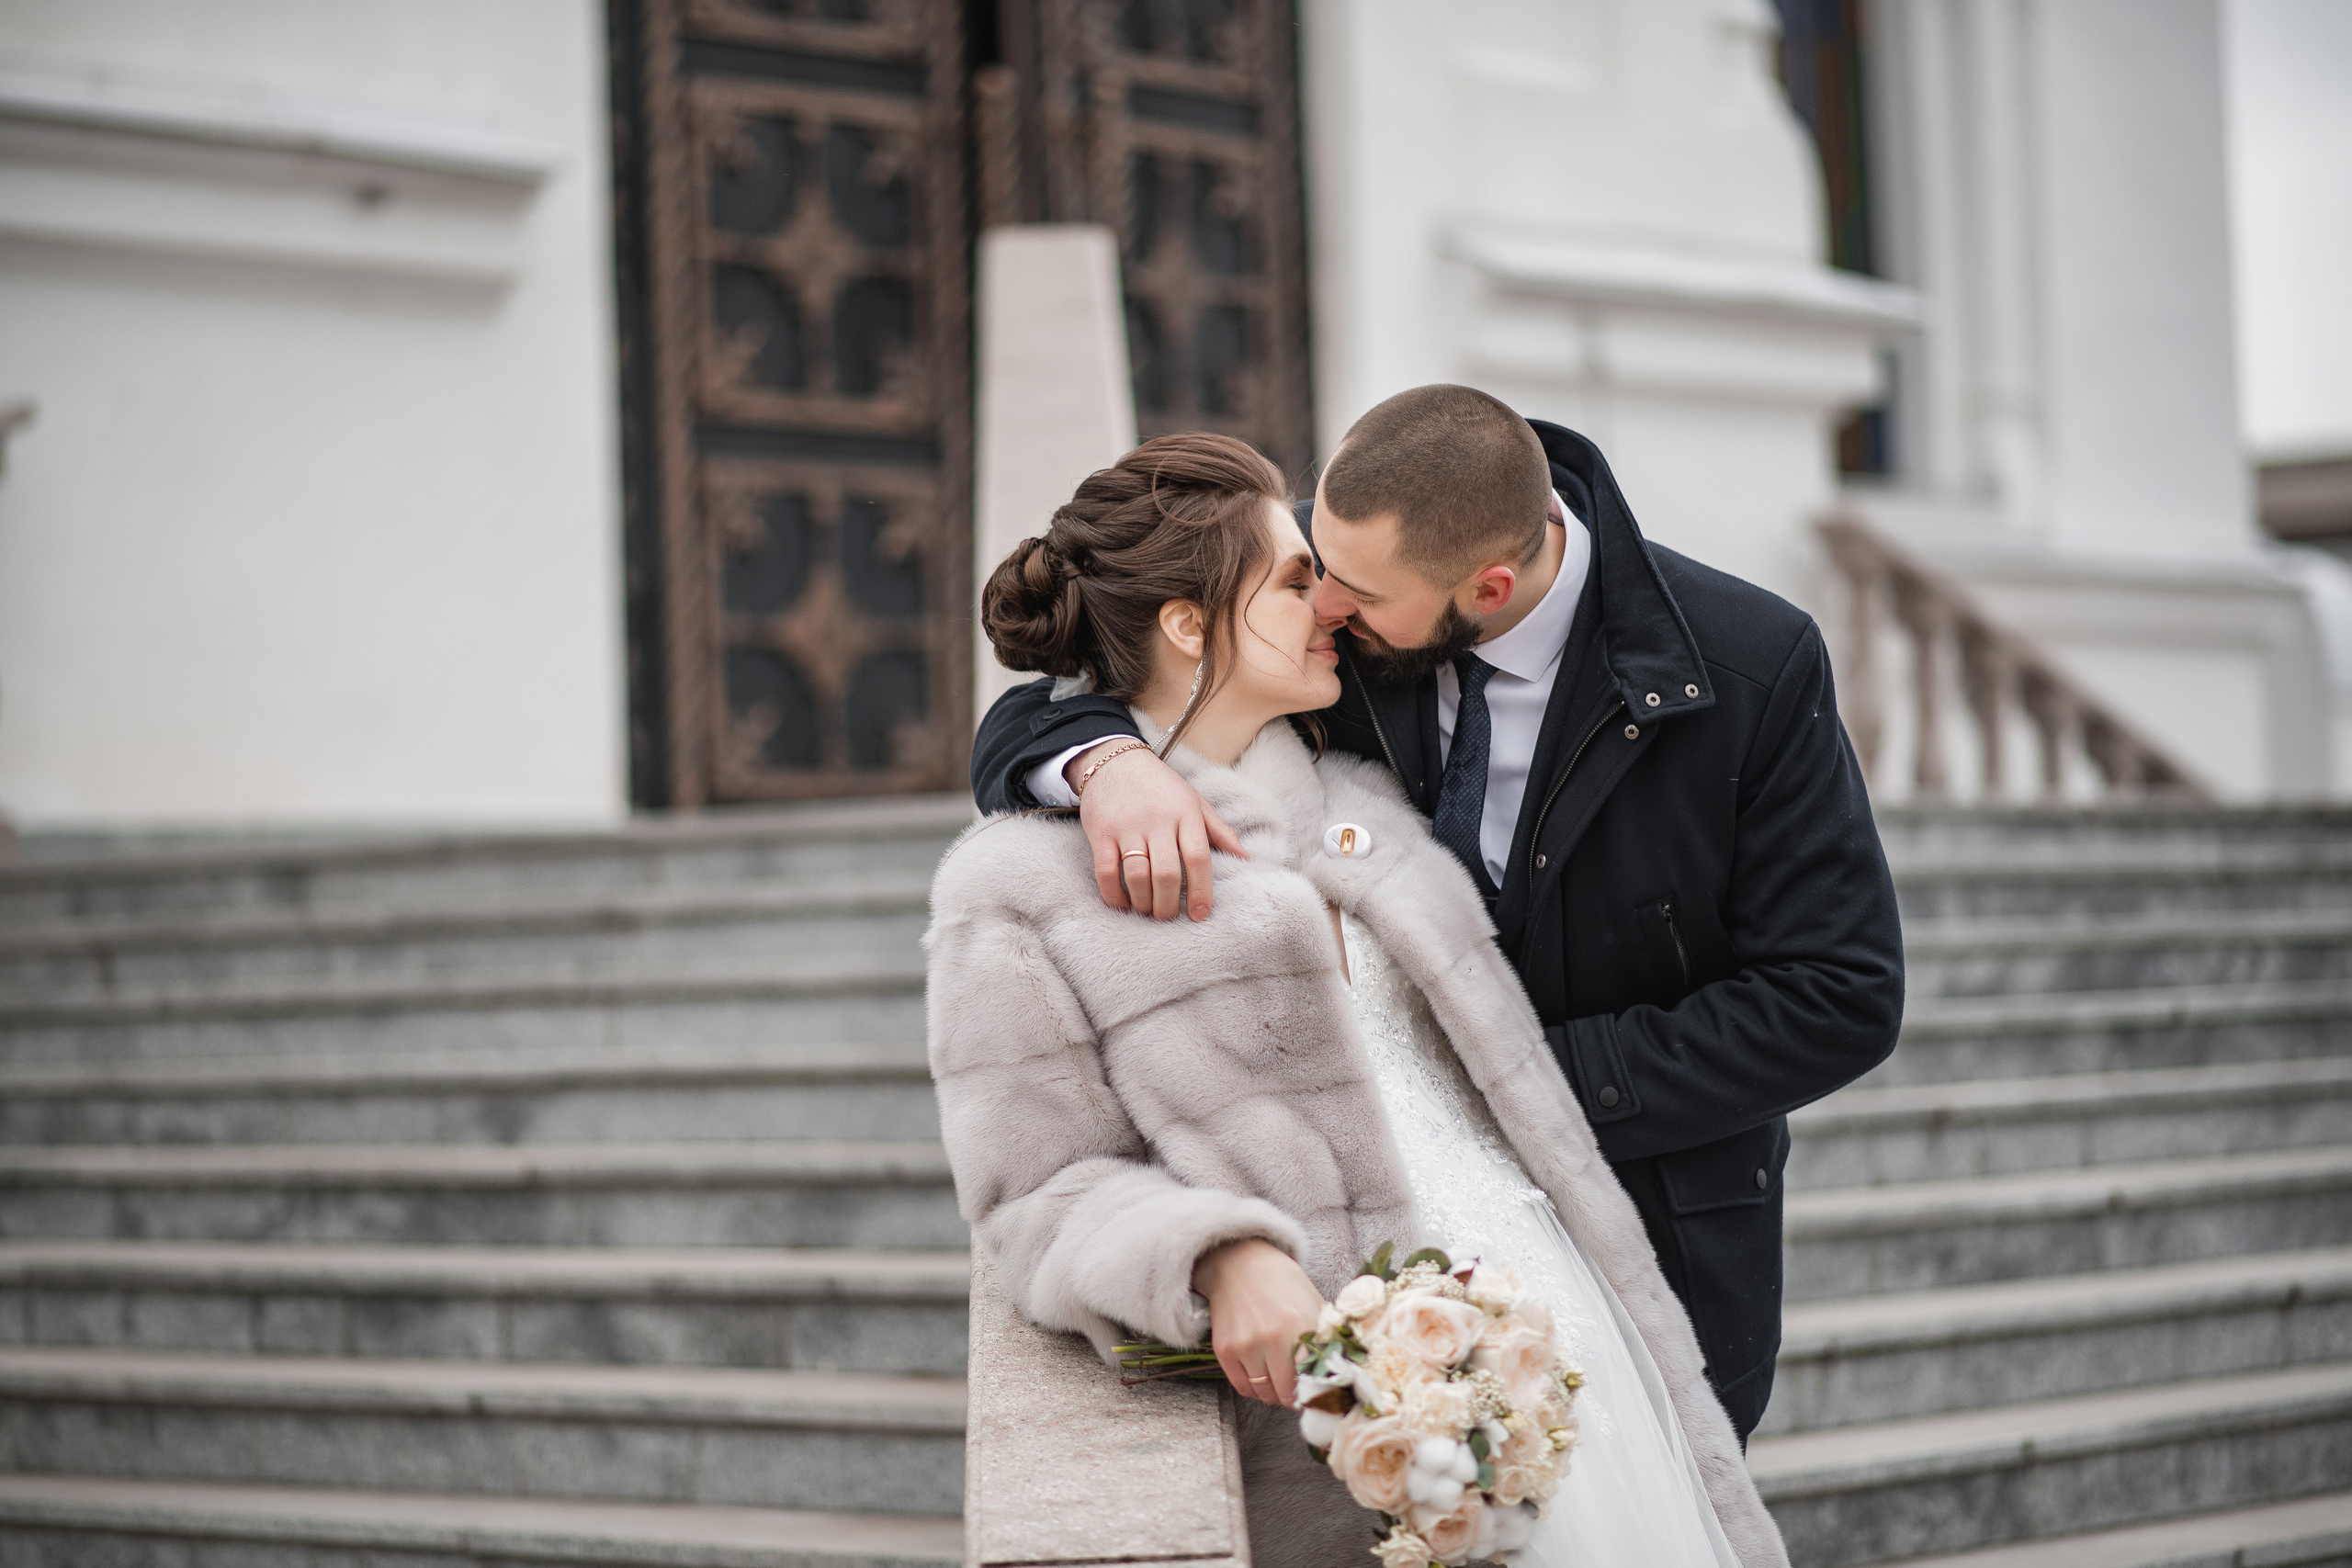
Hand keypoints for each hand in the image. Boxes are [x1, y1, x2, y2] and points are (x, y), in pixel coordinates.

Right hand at [1068, 743, 1247, 919]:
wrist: (1114, 760)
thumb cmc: (1160, 787)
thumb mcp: (1194, 801)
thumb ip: (1220, 832)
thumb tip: (1247, 860)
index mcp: (1186, 813)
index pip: (1198, 858)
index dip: (1201, 891)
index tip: (1200, 914)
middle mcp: (1157, 820)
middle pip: (1167, 873)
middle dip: (1168, 905)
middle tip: (1168, 916)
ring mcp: (1127, 826)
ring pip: (1137, 876)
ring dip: (1143, 902)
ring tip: (1148, 911)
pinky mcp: (1100, 832)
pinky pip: (1105, 872)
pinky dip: (1114, 895)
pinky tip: (1122, 903)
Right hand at [1192, 1237, 1322, 1407]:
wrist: (1240, 1263)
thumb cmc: (1284, 1284)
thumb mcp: (1313, 1304)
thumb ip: (1327, 1337)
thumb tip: (1342, 1370)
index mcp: (1301, 1326)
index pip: (1312, 1380)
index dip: (1316, 1391)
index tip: (1317, 1392)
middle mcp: (1272, 1339)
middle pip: (1287, 1393)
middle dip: (1294, 1396)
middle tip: (1298, 1391)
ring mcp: (1246, 1346)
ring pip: (1264, 1394)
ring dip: (1274, 1394)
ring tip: (1280, 1383)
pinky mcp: (1225, 1350)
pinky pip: (1242, 1387)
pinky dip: (1254, 1389)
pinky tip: (1262, 1377)